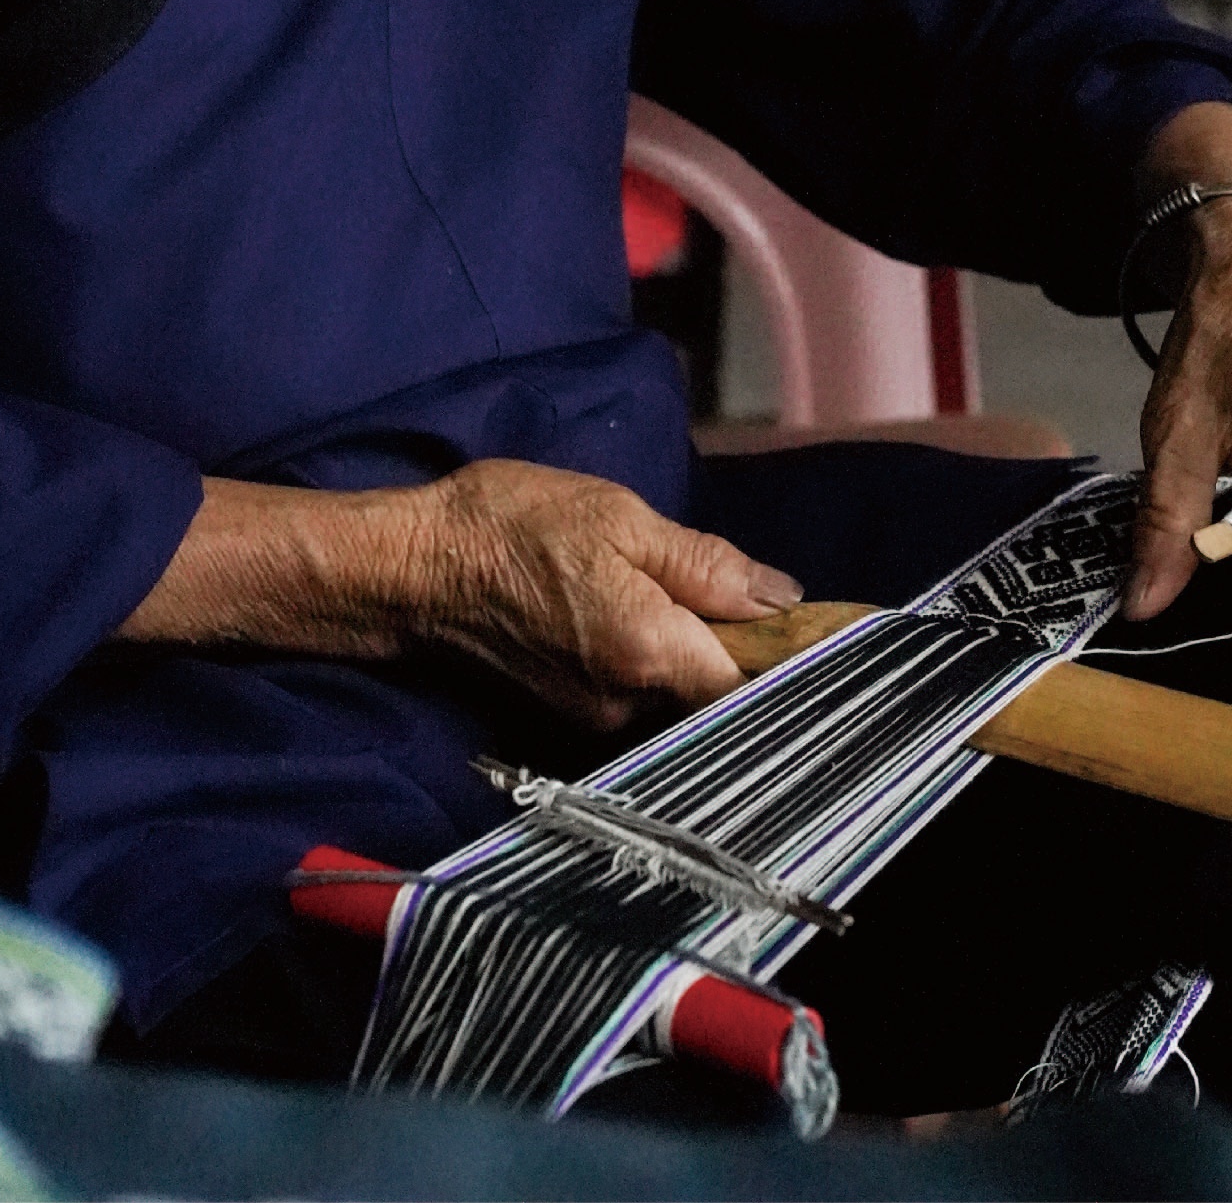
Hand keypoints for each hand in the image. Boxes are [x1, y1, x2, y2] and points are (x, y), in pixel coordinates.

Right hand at [407, 458, 801, 729]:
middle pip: (715, 688)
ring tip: (664, 583)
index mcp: (649, 650)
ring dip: (686, 645)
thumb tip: (779, 597)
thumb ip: (704, 565)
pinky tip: (624, 605)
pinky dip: (647, 653)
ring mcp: (593, 714)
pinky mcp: (566, 710)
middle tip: (731, 583)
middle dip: (734, 642)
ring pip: (673, 687)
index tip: (818, 629)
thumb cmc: (512, 526)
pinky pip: (634, 688)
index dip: (790, 656)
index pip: (751, 681)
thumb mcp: (618, 518)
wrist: (414, 568)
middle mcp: (627, 703)